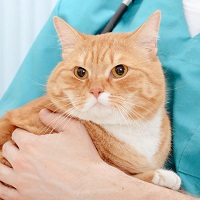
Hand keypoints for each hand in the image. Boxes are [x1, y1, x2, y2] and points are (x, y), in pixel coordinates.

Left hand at [0, 109, 131, 199]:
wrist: (88, 185)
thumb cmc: (83, 155)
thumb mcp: (74, 129)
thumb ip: (55, 118)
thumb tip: (42, 112)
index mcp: (31, 144)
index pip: (17, 134)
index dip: (23, 132)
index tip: (29, 134)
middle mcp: (22, 162)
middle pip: (7, 149)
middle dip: (14, 145)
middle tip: (24, 146)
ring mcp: (21, 182)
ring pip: (0, 171)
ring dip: (4, 163)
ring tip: (13, 161)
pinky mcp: (25, 197)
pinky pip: (3, 192)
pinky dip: (1, 184)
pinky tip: (7, 179)